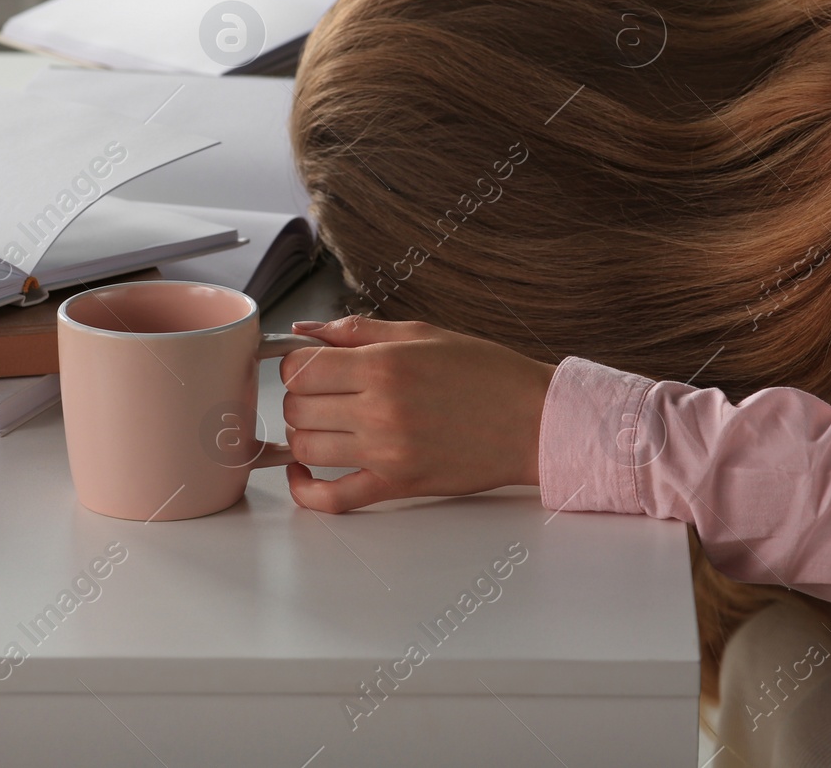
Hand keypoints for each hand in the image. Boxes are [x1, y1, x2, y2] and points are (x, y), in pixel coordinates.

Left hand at [278, 315, 556, 512]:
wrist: (533, 420)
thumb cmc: (487, 374)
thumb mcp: (422, 334)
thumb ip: (358, 330)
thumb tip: (304, 331)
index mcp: (384, 366)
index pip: (300, 368)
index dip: (296, 365)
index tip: (311, 366)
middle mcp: (379, 409)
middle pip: (296, 407)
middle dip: (300, 397)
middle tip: (323, 392)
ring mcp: (385, 452)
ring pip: (305, 447)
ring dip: (304, 434)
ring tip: (325, 423)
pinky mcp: (396, 485)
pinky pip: (331, 499)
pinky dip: (305, 489)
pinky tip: (303, 472)